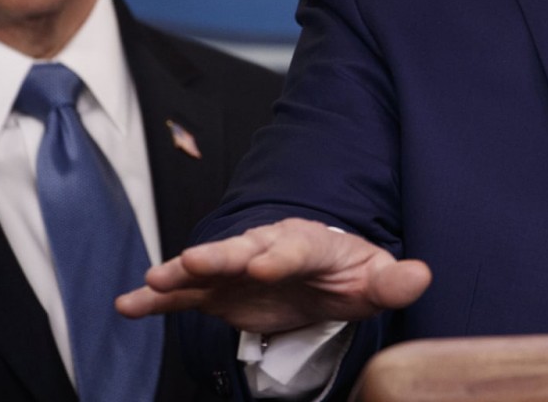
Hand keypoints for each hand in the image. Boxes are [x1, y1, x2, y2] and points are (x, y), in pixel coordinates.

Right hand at [115, 217, 431, 333]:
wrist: (322, 276)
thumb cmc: (350, 273)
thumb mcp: (376, 279)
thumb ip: (394, 281)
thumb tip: (420, 275)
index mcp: (308, 243)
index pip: (294, 247)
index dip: (279, 256)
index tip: (263, 266)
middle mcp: (265, 248)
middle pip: (242, 249)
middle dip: (220, 256)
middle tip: (195, 261)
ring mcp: (237, 269)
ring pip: (206, 269)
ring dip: (180, 273)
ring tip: (154, 281)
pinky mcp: (218, 292)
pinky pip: (184, 296)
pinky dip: (155, 300)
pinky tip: (127, 305)